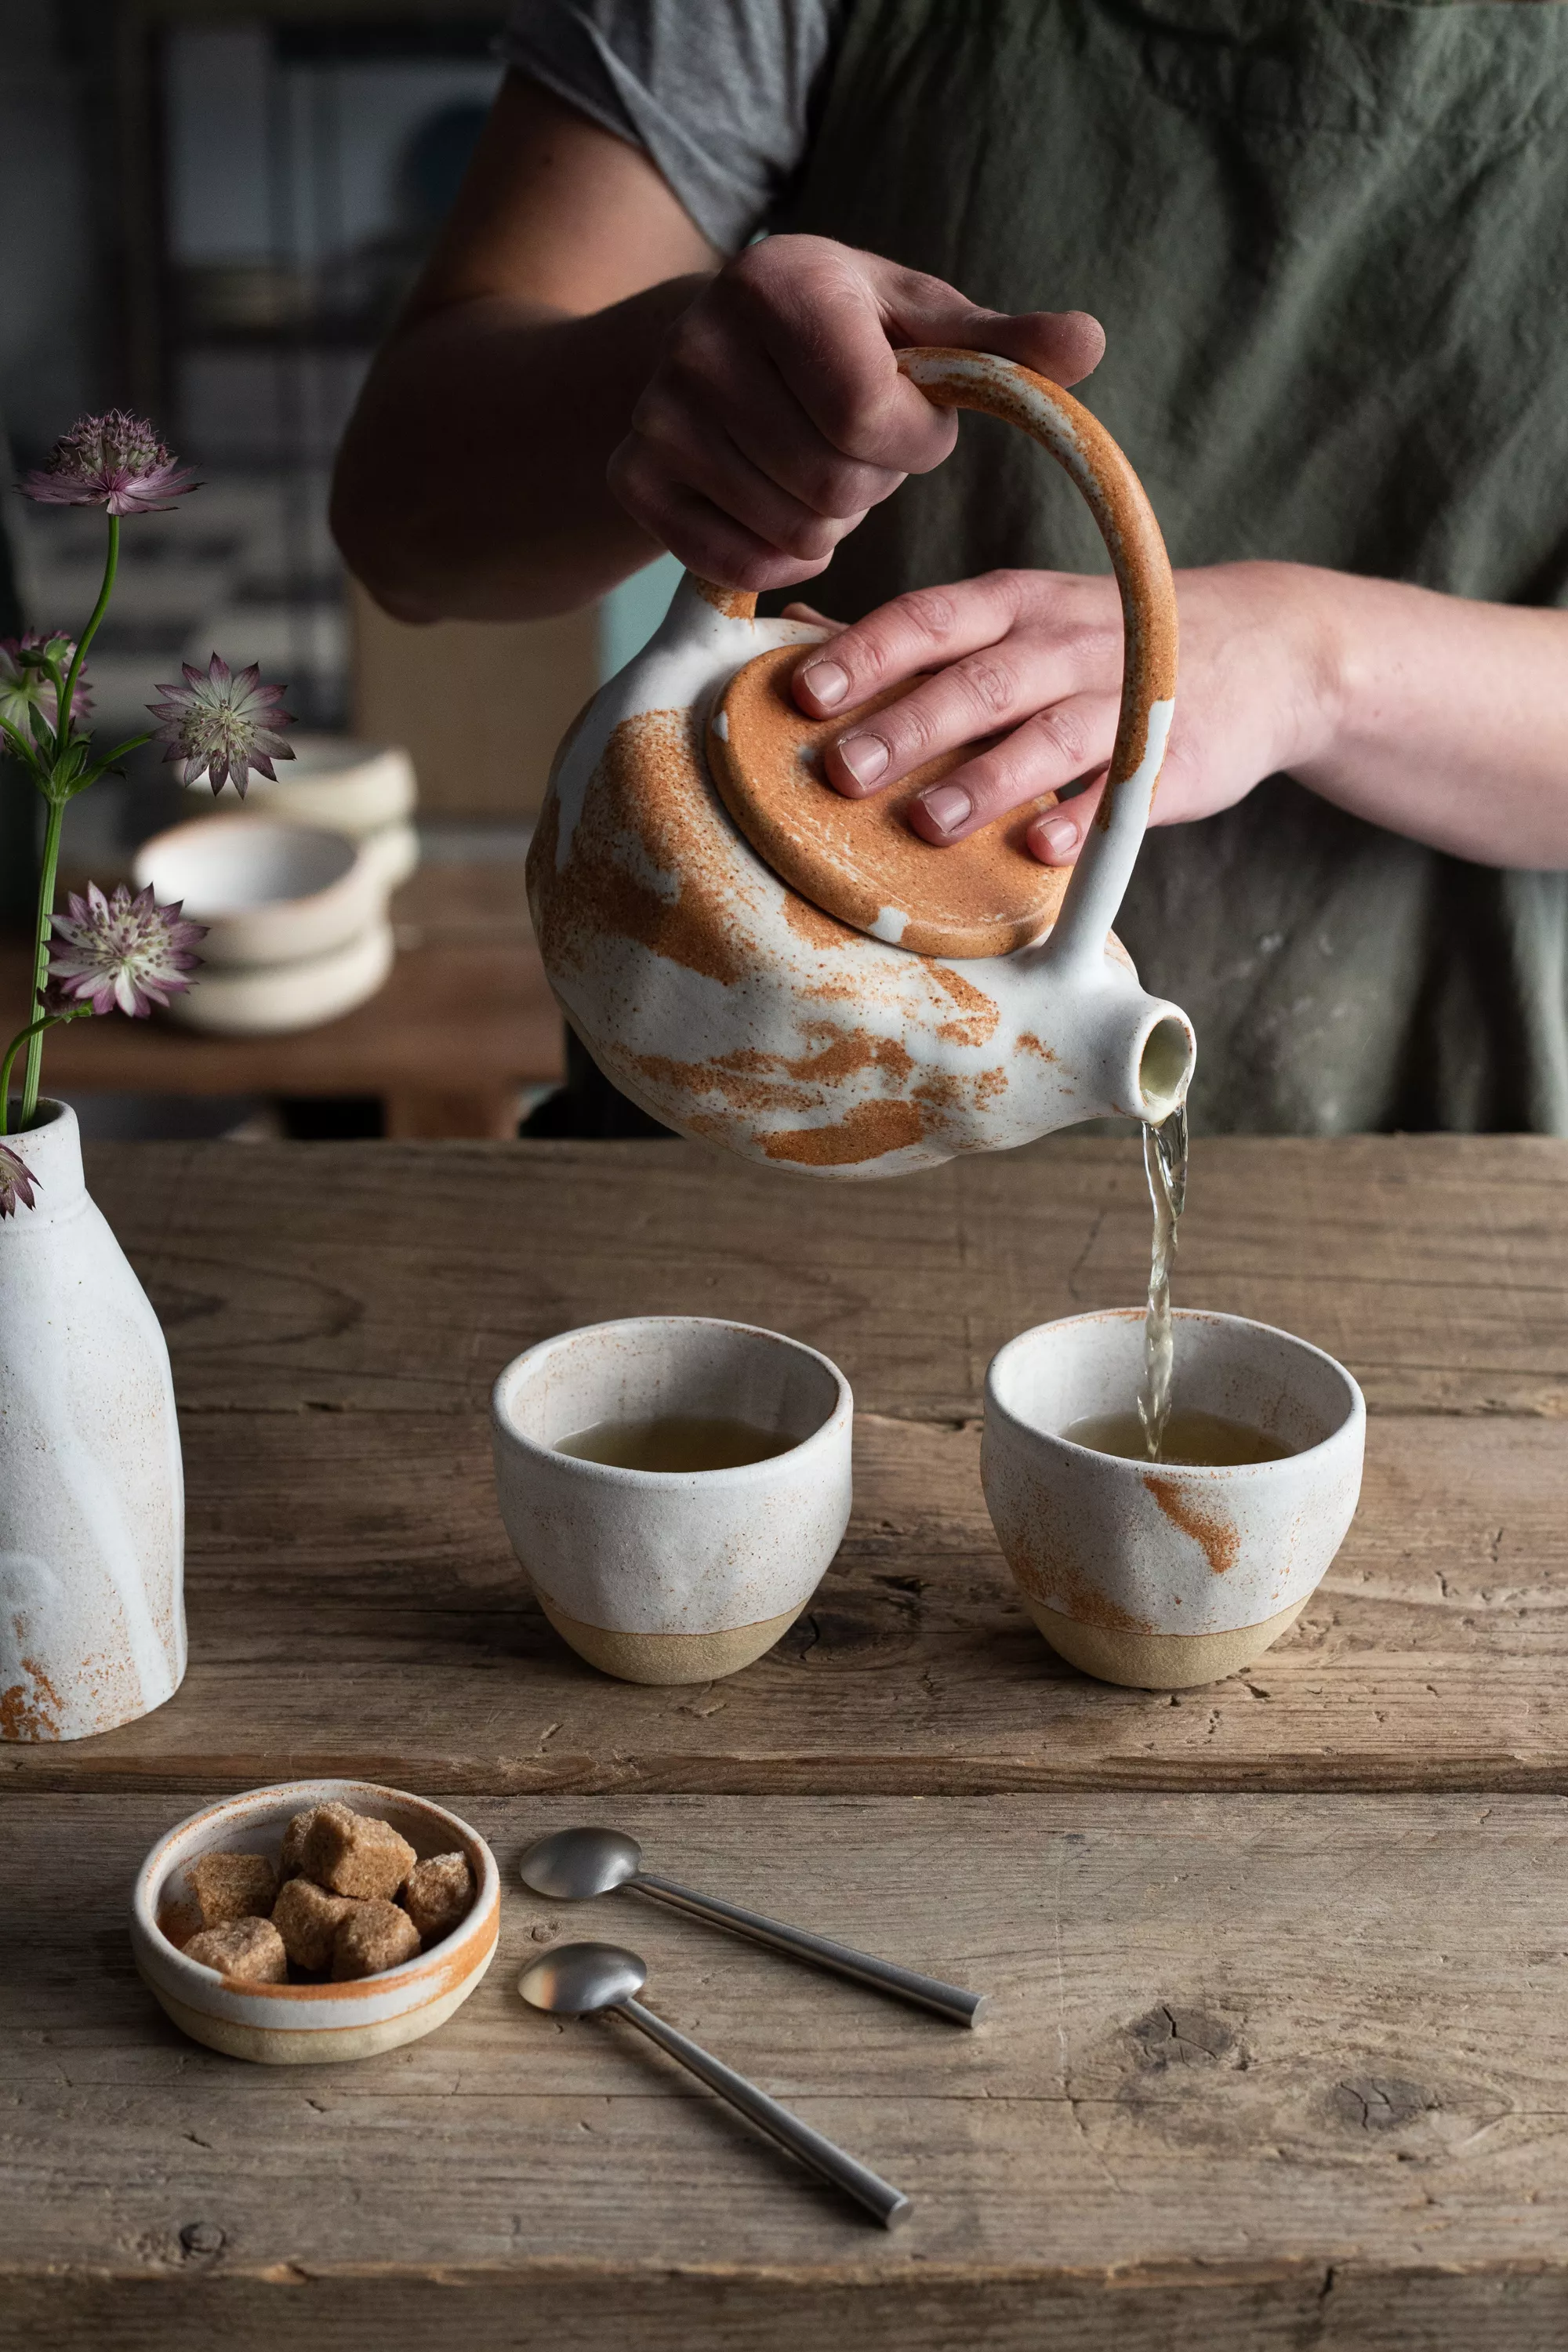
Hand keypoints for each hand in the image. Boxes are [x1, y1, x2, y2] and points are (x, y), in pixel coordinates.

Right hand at [607, 234, 1104, 593]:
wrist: (711, 344)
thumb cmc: (841, 334)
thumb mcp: (919, 321)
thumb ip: (1002, 343)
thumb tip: (1091, 343)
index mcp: (780, 284)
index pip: (870, 417)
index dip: (915, 443)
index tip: (916, 424)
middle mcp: (700, 343)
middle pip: (832, 485)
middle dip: (872, 483)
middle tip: (860, 448)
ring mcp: (656, 416)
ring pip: (793, 531)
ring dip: (832, 519)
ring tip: (819, 465)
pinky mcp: (634, 478)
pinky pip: (740, 565)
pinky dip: (784, 555)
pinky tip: (782, 505)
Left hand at [787, 561, 1344, 862]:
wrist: (1266, 645)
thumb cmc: (1102, 642)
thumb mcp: (1018, 614)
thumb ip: (919, 633)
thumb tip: (797, 628)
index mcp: (1013, 605)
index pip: (928, 620)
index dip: (865, 655)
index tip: (805, 695)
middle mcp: (1062, 642)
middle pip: (978, 682)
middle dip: (907, 726)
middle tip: (842, 771)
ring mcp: (1121, 698)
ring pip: (1046, 737)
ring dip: (985, 780)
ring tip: (927, 822)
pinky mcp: (1169, 757)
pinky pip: (1121, 792)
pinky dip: (1081, 819)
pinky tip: (1040, 849)